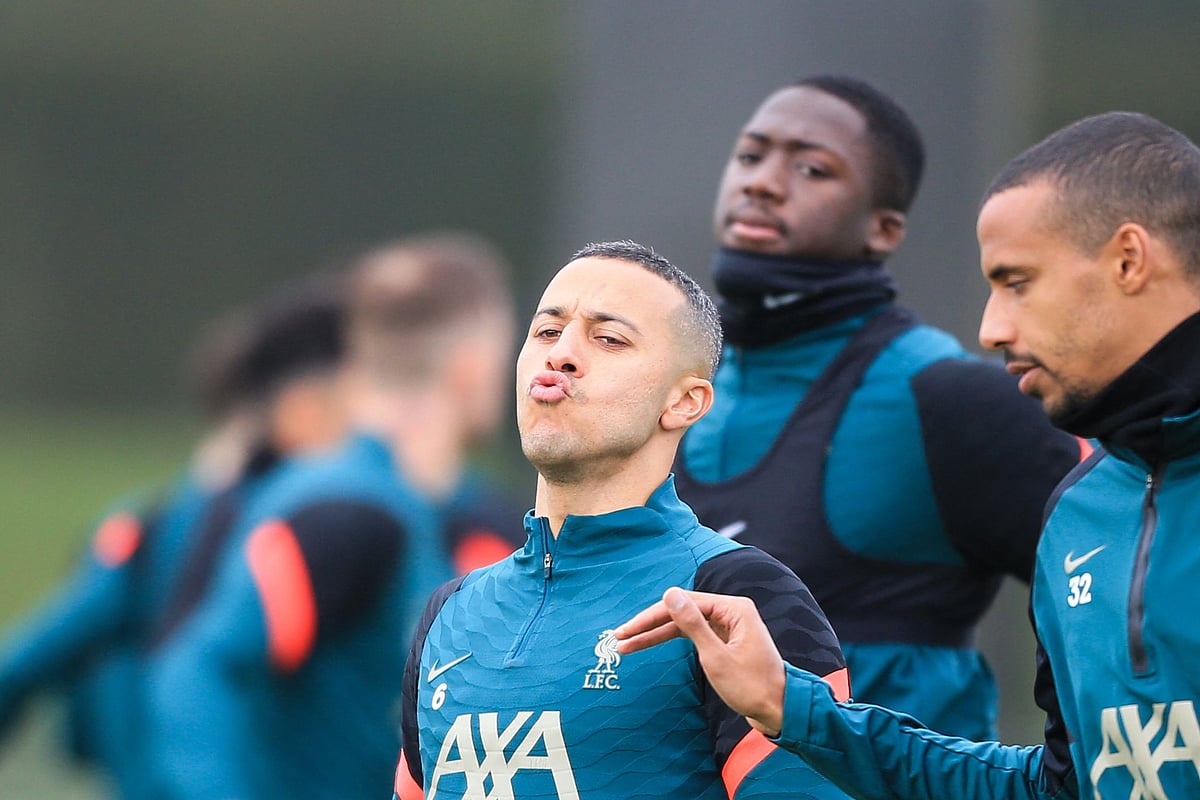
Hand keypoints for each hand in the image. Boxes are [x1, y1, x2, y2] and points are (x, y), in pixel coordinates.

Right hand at [614, 586, 785, 736]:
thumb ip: (692, 624)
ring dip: (656, 634)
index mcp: (734, 609)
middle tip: (619, 638)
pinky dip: (672, 641)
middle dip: (649, 625)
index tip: (626, 631)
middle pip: (681, 611)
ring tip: (627, 645)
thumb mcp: (716, 657)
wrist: (779, 711)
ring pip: (684, 624)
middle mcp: (731, 611)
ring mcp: (728, 626)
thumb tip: (670, 594)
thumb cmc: (752, 687)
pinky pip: (693, 635)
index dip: (650, 617)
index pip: (682, 603)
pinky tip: (651, 644)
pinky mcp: (726, 641)